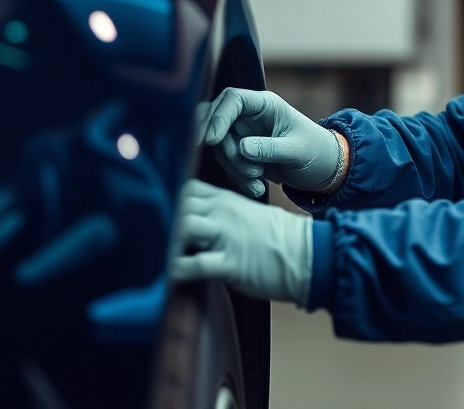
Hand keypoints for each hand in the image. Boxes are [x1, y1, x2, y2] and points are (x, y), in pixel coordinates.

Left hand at [169, 179, 311, 306]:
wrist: (307, 255)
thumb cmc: (280, 237)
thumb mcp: (249, 212)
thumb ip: (223, 211)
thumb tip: (202, 219)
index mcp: (225, 200)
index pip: (185, 189)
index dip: (169, 199)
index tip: (160, 214)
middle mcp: (222, 213)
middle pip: (179, 204)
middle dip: (165, 219)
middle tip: (156, 236)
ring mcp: (226, 237)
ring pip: (184, 226)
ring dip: (170, 241)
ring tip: (162, 253)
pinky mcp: (231, 263)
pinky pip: (197, 264)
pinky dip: (179, 269)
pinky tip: (172, 274)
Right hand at [200, 88, 342, 196]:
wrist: (322, 169)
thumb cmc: (316, 152)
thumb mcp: (297, 151)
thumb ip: (270, 148)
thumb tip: (242, 147)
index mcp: (265, 105)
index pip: (232, 99)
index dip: (218, 117)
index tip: (211, 141)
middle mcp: (250, 116)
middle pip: (219, 125)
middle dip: (228, 151)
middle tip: (251, 171)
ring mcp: (244, 134)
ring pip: (221, 148)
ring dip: (236, 169)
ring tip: (260, 182)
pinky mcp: (242, 154)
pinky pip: (228, 164)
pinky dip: (239, 178)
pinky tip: (258, 187)